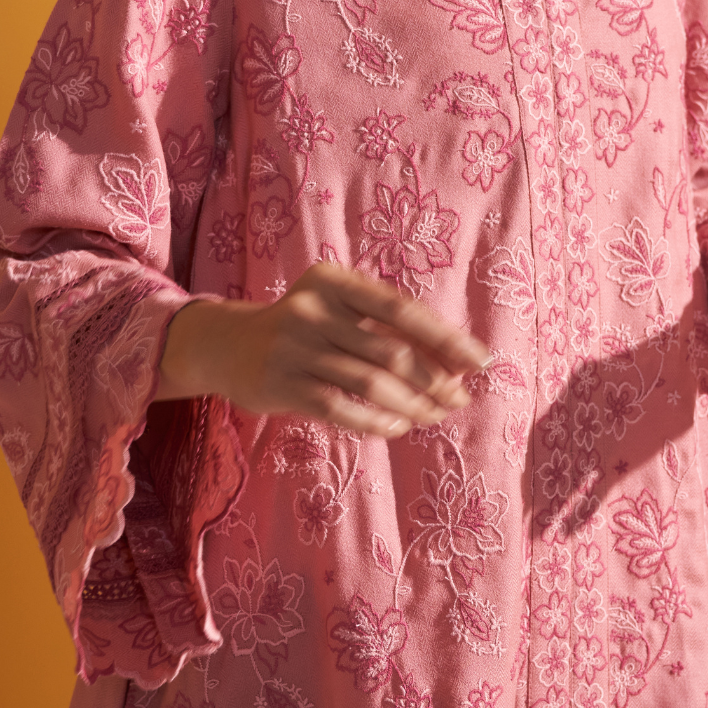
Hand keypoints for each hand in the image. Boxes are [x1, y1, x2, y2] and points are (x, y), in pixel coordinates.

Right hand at [158, 262, 489, 437]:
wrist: (228, 345)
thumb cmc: (304, 329)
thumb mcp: (339, 310)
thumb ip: (387, 329)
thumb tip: (456, 363)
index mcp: (335, 281)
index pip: (400, 310)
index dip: (444, 338)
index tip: (479, 361)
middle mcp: (313, 309)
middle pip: (390, 351)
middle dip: (433, 380)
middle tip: (458, 400)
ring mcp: (294, 347)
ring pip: (370, 383)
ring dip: (412, 405)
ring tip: (432, 416)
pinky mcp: (281, 383)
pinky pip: (340, 408)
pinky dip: (376, 421)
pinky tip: (396, 426)